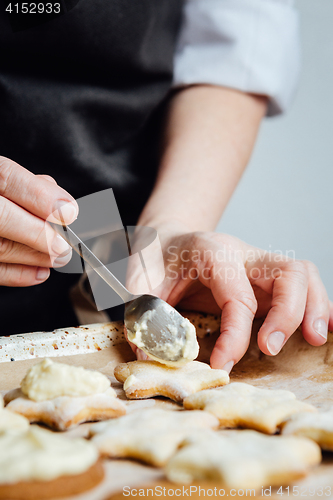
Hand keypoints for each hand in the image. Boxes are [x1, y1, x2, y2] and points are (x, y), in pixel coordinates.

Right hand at [0, 156, 77, 285]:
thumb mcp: (4, 177)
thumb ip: (29, 186)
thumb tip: (62, 206)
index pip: (6, 178)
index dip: (40, 197)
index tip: (69, 212)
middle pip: (1, 217)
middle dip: (39, 234)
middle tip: (64, 245)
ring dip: (35, 256)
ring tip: (59, 258)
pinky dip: (17, 274)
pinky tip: (40, 272)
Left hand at [127, 226, 332, 370]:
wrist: (168, 240)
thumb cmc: (157, 258)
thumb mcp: (139, 279)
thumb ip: (142, 312)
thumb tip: (150, 355)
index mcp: (213, 251)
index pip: (238, 296)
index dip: (235, 336)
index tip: (222, 365)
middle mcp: (243, 254)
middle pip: (288, 273)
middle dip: (288, 314)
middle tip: (270, 349)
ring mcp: (259, 264)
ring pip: (303, 275)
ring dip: (313, 307)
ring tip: (312, 340)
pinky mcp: (265, 276)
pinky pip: (302, 283)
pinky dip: (316, 304)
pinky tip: (321, 326)